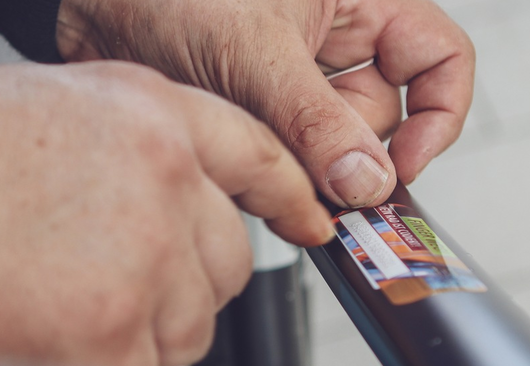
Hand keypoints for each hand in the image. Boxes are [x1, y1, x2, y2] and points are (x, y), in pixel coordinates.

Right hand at [0, 62, 330, 365]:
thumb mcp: (60, 111)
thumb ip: (142, 154)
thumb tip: (187, 206)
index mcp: (151, 118)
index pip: (258, 157)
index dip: (289, 194)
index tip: (311, 219)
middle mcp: (165, 186)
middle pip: (230, 260)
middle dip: (188, 275)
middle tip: (122, 273)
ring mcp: (148, 268)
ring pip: (195, 322)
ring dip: (148, 322)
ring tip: (69, 295)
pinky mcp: (118, 346)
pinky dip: (106, 362)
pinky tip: (51, 326)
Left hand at [56, 0, 474, 206]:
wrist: (92, 5)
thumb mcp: (256, 51)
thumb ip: (317, 122)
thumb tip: (367, 183)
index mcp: (360, 0)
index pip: (437, 60)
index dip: (435, 118)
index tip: (398, 170)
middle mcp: (336, 42)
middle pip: (380, 118)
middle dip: (349, 156)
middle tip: (318, 184)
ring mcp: (297, 82)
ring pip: (332, 146)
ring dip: (306, 170)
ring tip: (265, 161)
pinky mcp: (263, 112)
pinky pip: (291, 157)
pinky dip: (278, 176)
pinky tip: (250, 168)